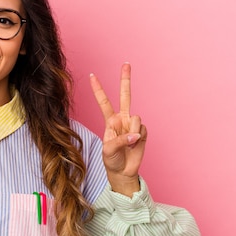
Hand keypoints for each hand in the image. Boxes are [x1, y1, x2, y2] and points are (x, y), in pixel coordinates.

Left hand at [90, 63, 146, 196]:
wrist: (123, 171)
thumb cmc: (112, 160)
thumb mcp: (109, 150)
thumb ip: (120, 140)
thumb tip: (135, 134)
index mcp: (110, 121)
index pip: (103, 101)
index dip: (98, 89)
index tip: (92, 75)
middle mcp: (122, 119)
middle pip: (125, 96)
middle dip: (125, 79)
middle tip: (126, 63)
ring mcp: (133, 124)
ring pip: (136, 118)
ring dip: (132, 132)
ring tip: (128, 143)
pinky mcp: (143, 131)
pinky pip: (143, 129)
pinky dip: (140, 138)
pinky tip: (136, 144)